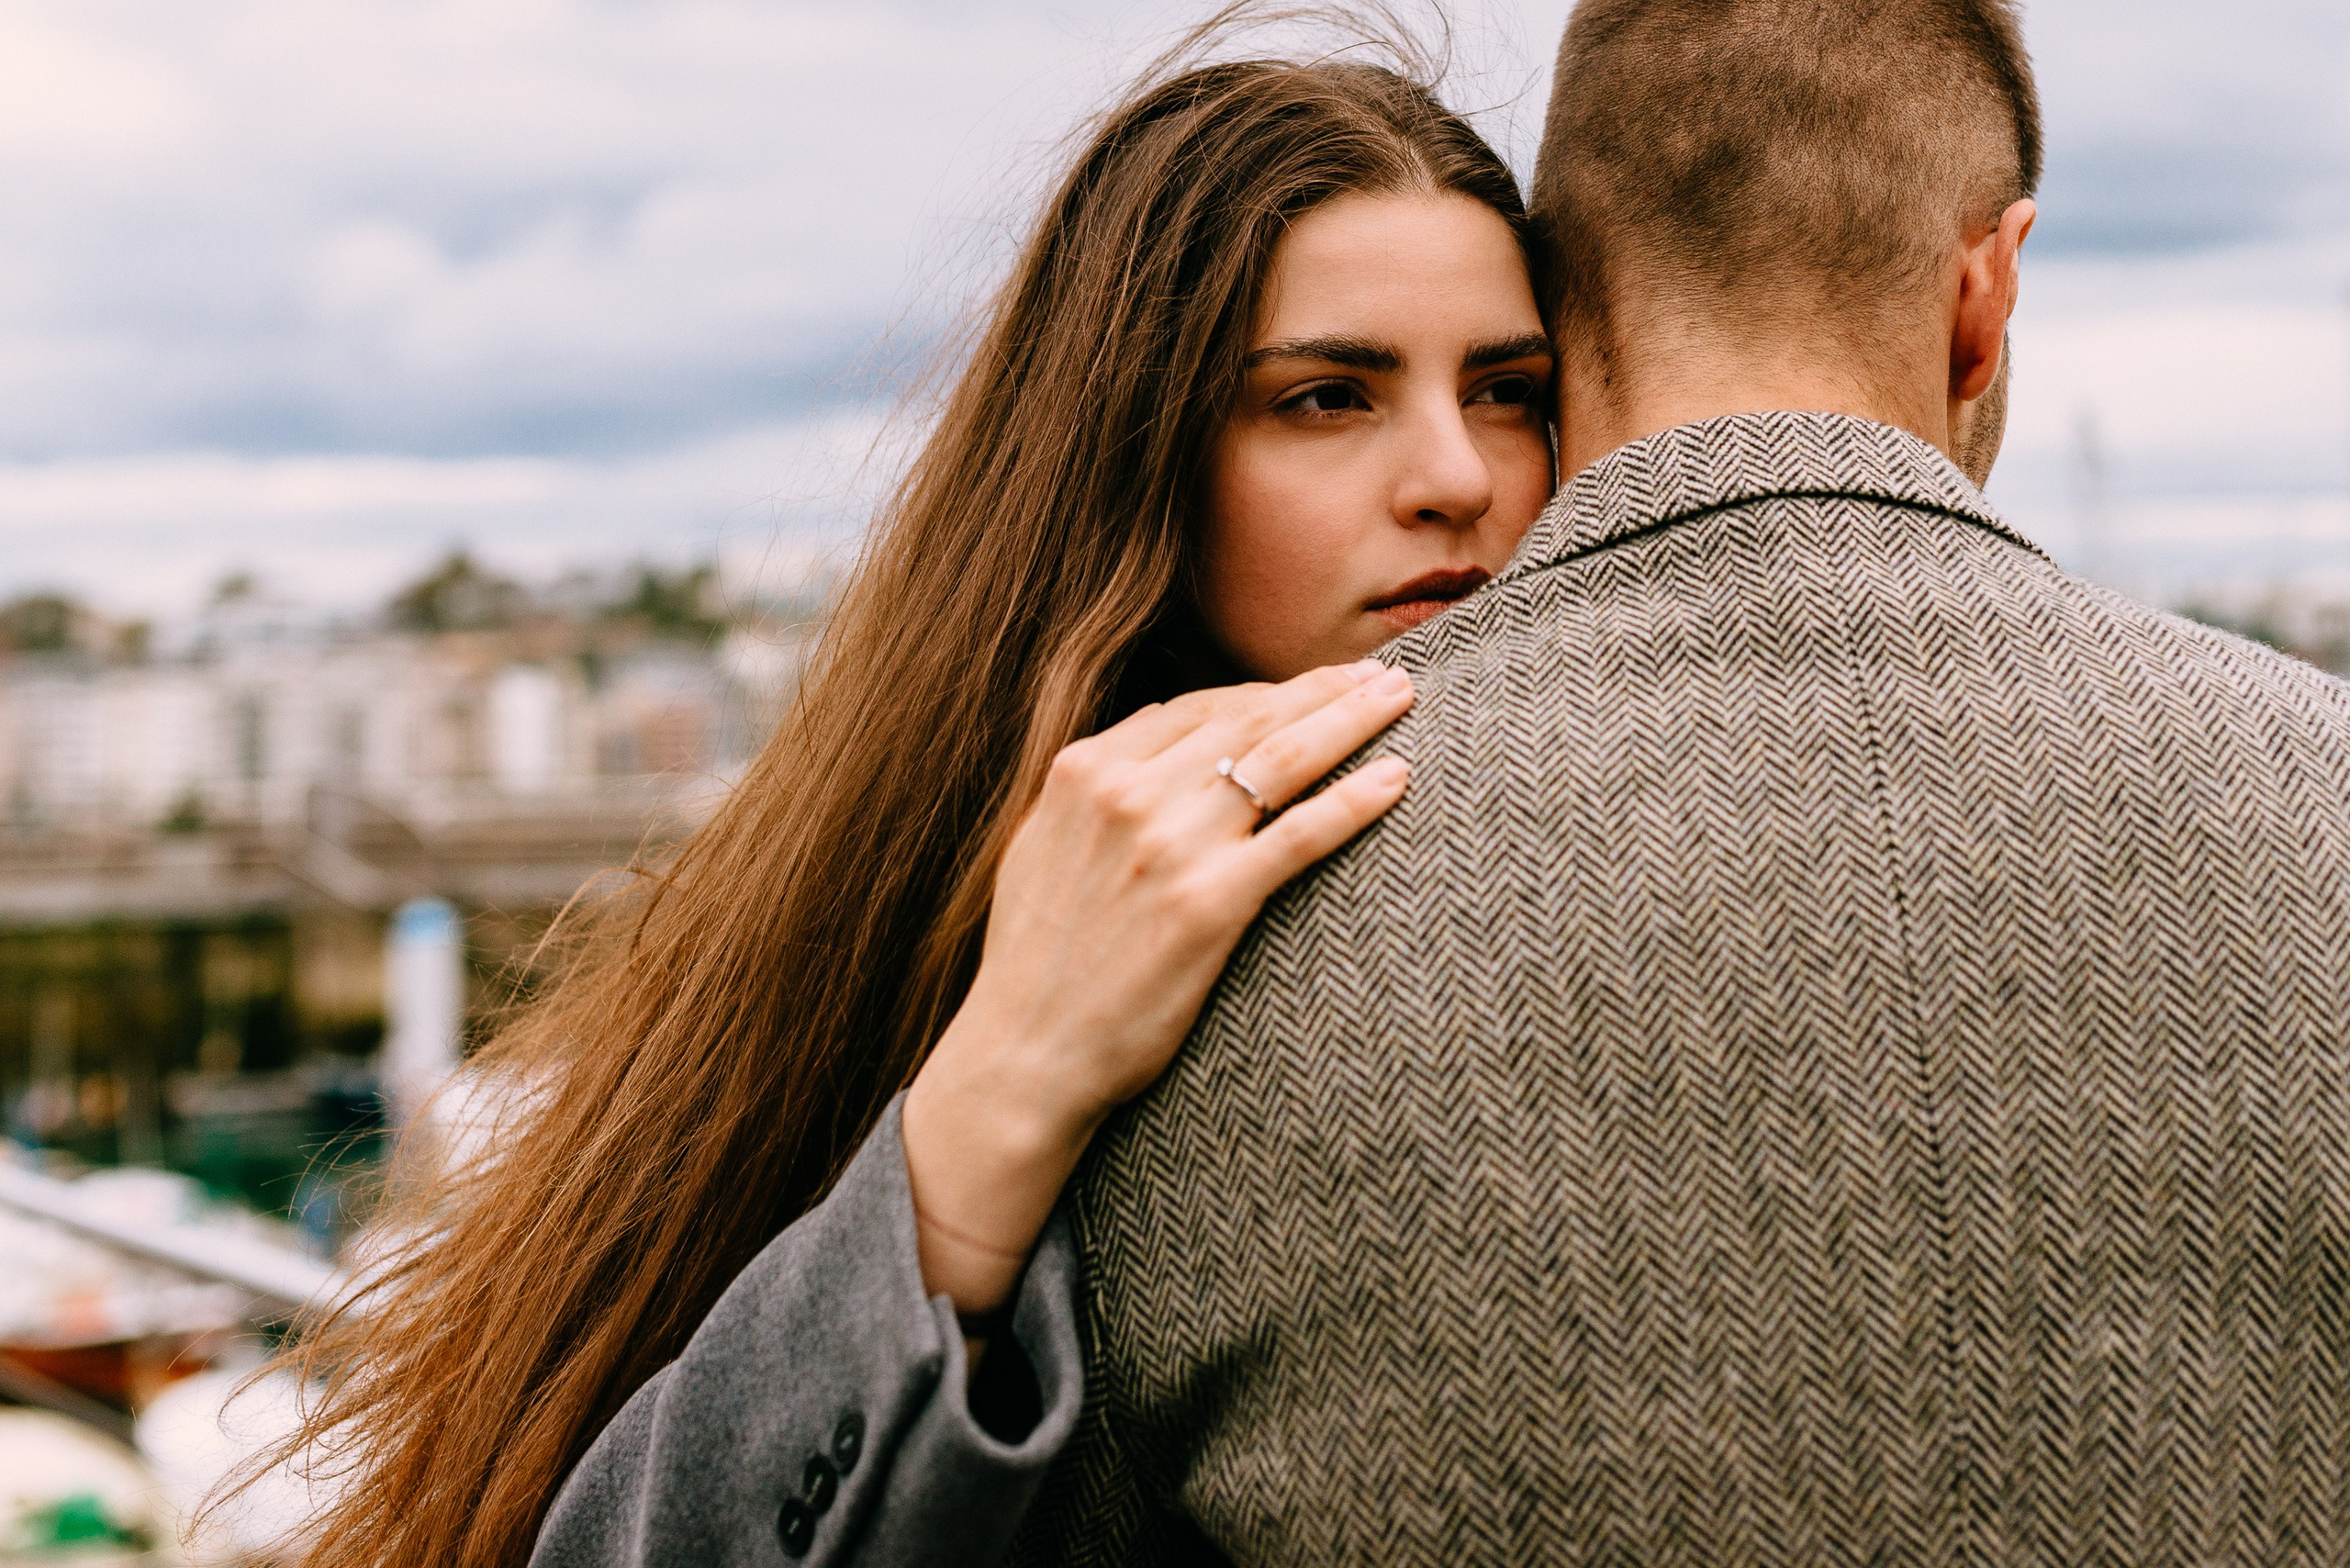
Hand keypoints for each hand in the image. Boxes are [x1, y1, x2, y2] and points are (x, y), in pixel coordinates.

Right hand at [901, 659, 1414, 1315]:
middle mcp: (1124, 794)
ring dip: (1351, 720)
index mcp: (1082, 771)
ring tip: (1402, 699)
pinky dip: (1354, 800)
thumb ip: (1093, 789)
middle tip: (1382, 674)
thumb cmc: (1038, 963)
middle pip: (1249, 719)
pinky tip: (1396, 780)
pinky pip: (1300, 834)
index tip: (1315, 687)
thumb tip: (1151, 734)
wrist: (1026, 1055)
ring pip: (1282, 760)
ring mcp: (1169, 845)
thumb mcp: (1041, 848)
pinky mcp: (1208, 902)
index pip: (1197, 707)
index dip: (1266, 692)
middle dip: (1324, 688)